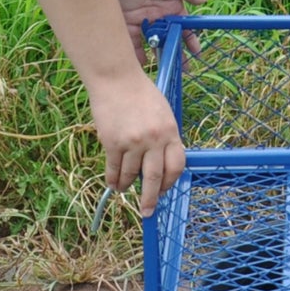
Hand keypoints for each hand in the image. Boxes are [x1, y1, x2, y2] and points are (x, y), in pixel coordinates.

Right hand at [89, 70, 185, 216]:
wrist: (116, 79)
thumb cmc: (141, 94)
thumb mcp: (163, 114)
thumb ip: (164, 138)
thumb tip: (159, 164)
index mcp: (170, 132)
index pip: (177, 166)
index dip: (170, 182)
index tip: (164, 190)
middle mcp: (154, 140)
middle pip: (155, 178)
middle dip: (152, 198)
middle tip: (147, 212)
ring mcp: (133, 142)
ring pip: (131, 175)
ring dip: (127, 186)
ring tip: (124, 191)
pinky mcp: (112, 143)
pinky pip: (114, 168)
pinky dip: (113, 179)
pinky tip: (113, 184)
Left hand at [112, 0, 206, 61]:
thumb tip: (204, 0)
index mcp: (173, 8)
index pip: (184, 29)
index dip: (191, 41)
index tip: (197, 53)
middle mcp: (159, 16)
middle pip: (168, 40)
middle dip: (175, 54)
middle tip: (181, 70)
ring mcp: (144, 18)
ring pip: (151, 42)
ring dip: (156, 56)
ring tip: (162, 70)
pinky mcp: (129, 18)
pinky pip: (132, 38)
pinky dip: (135, 51)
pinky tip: (140, 63)